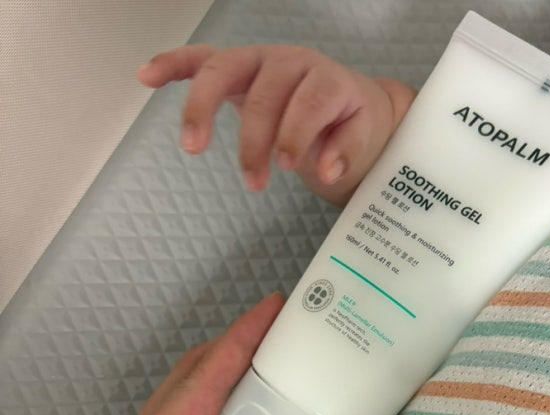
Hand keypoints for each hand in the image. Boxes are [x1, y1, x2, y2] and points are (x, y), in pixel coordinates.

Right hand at [137, 44, 415, 205]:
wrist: (346, 102)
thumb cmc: (349, 121)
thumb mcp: (362, 137)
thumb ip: (348, 151)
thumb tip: (327, 170)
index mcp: (326, 78)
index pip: (309, 100)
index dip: (295, 132)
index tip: (286, 165)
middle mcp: (290, 62)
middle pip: (264, 93)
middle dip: (255, 140)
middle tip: (254, 181)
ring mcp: (259, 61)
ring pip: (224, 70)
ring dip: (203, 107)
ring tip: (192, 145)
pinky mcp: (237, 67)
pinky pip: (200, 58)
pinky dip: (173, 64)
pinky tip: (147, 76)